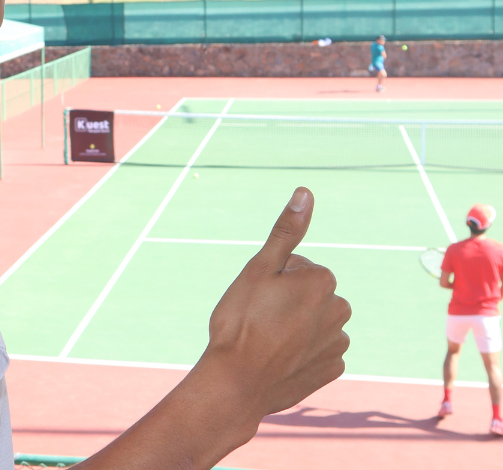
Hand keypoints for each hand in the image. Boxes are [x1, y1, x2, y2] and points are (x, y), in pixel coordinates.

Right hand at [199, 186, 350, 418]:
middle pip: (310, 293)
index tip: (257, 297)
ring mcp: (338, 342)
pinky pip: (319, 350)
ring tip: (267, 340)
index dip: (273, 279)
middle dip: (289, 300)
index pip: (298, 267)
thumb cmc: (241, 322)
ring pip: (315, 321)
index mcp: (322, 281)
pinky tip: (279, 359)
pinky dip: (302, 351)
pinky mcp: (333, 368)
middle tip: (259, 318)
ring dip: (296, 325)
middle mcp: (340, 309)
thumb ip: (286, 232)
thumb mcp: (257, 270)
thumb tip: (306, 192)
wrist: (236, 383)